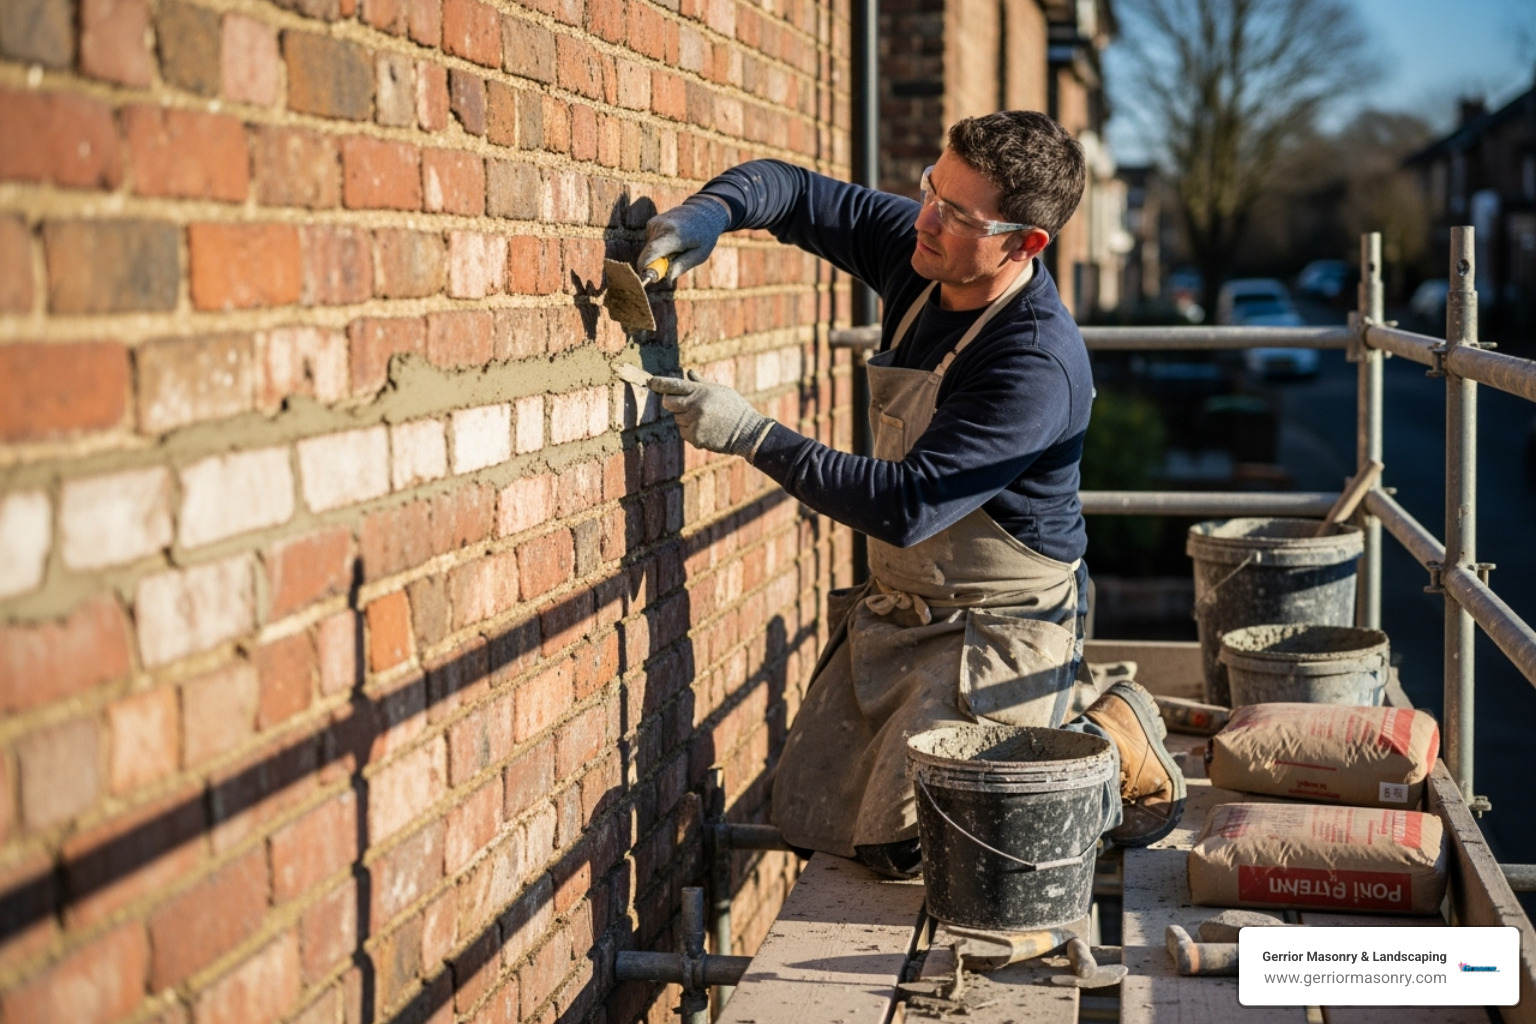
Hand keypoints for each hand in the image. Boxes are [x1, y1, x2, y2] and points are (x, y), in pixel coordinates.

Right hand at [636, 196, 732, 283]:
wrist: (703, 212)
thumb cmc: (704, 237)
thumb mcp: (699, 255)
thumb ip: (681, 266)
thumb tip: (665, 279)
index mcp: (675, 234)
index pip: (653, 251)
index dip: (646, 266)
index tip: (645, 278)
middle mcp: (662, 226)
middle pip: (648, 252)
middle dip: (654, 264)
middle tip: (670, 266)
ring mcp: (655, 223)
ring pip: (649, 249)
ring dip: (659, 255)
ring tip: (676, 248)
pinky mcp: (651, 222)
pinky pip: (650, 242)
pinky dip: (658, 246)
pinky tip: (671, 241)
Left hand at [648, 371, 773, 457]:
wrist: (748, 432)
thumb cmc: (734, 408)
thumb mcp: (720, 391)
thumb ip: (700, 383)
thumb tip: (688, 373)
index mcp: (701, 391)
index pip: (674, 385)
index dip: (660, 383)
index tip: (650, 382)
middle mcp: (696, 405)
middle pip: (669, 403)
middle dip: (672, 403)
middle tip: (685, 405)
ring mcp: (695, 422)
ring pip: (677, 419)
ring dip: (685, 419)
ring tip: (706, 419)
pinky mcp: (696, 438)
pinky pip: (684, 433)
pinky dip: (691, 432)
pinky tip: (707, 430)